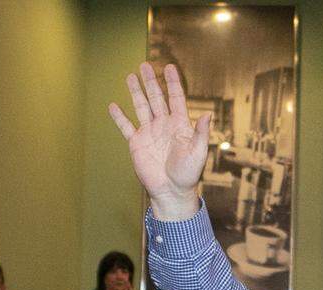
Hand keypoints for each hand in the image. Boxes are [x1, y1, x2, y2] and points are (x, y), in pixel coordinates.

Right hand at [108, 63, 210, 220]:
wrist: (172, 191)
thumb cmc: (188, 174)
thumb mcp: (198, 152)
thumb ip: (201, 133)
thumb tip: (208, 114)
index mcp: (180, 125)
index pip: (176, 98)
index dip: (173, 83)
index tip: (169, 67)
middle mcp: (164, 125)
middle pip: (156, 98)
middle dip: (151, 81)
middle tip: (145, 65)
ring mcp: (149, 133)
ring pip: (141, 107)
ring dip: (136, 92)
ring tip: (131, 76)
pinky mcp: (137, 144)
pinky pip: (126, 127)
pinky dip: (120, 117)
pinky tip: (113, 105)